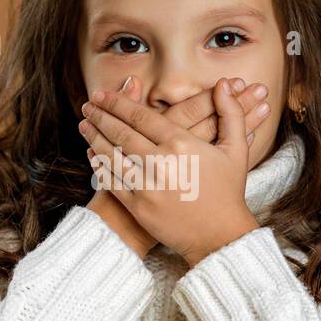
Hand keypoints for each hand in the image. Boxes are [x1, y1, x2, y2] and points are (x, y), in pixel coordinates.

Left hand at [80, 77, 260, 267]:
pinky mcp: (138, 207)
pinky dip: (99, 166)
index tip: (102, 94)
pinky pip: (112, 182)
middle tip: (87, 106)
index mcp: (182, 144)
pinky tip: (92, 155)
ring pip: (112, 156)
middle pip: (121, 132)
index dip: (117, 103)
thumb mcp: (236, 150)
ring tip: (84, 125)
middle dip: (100, 116)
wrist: (219, 237)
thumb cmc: (228, 192)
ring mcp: (147, 186)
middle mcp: (161, 163)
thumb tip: (223, 83)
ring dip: (94, 138)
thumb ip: (230, 113)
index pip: (140, 116)